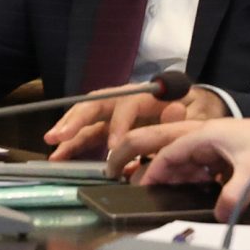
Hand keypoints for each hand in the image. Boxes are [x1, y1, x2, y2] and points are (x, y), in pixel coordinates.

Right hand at [46, 86, 225, 160]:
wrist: (196, 109)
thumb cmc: (195, 112)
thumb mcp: (198, 114)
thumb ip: (186, 115)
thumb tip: (175, 110)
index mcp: (146, 94)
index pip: (126, 105)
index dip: (119, 124)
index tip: (114, 147)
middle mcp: (124, 98)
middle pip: (96, 105)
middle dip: (76, 120)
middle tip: (60, 136)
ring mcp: (115, 111)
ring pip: (86, 117)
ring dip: (68, 130)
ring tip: (52, 144)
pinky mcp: (110, 125)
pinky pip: (89, 133)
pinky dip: (74, 143)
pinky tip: (59, 156)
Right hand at [112, 113, 249, 220]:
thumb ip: (233, 195)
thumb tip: (217, 217)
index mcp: (207, 134)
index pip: (171, 152)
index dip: (155, 170)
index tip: (141, 188)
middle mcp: (211, 138)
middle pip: (176, 153)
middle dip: (160, 170)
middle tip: (145, 190)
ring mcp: (224, 148)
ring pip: (192, 162)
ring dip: (182, 178)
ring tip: (171, 196)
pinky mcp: (236, 158)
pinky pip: (208, 169)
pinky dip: (200, 181)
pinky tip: (200, 194)